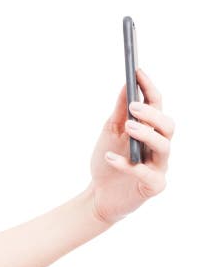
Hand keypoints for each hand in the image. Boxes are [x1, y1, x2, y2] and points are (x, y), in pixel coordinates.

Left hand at [87, 68, 174, 225]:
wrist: (98, 195)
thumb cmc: (107, 161)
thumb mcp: (110, 133)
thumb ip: (119, 112)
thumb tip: (125, 84)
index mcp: (150, 130)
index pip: (157, 105)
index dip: (149, 87)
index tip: (137, 71)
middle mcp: (159, 146)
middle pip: (168, 125)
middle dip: (152, 114)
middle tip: (133, 107)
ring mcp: (159, 166)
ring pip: (164, 146)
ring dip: (147, 134)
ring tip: (128, 127)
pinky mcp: (154, 186)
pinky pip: (147, 174)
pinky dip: (128, 165)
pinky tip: (110, 158)